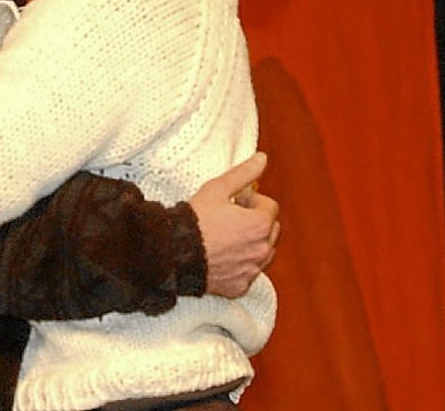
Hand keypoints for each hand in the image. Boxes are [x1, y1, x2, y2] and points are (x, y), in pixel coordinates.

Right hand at [188, 151, 279, 297]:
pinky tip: (221, 254)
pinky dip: (241, 263)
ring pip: (263, 251)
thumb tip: (262, 158)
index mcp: (260, 225)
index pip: (270, 206)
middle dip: (256, 220)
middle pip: (271, 229)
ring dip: (252, 242)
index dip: (251, 200)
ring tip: (226, 235)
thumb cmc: (195, 219)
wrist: (174, 253)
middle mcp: (262, 250)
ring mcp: (251, 270)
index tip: (233, 200)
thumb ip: (244, 173)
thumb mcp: (218, 188)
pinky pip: (249, 271)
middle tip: (230, 216)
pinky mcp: (240, 285)